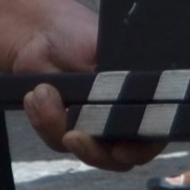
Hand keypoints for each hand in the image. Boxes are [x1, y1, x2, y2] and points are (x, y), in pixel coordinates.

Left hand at [0, 0, 158, 170]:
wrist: (38, 32)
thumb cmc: (78, 33)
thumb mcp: (105, 52)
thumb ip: (122, 83)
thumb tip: (131, 101)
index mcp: (143, 97)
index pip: (153, 136)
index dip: (141, 149)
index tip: (119, 151)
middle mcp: (123, 118)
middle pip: (119, 158)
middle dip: (94, 150)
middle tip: (72, 136)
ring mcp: (94, 127)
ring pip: (86, 152)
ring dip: (59, 126)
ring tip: (43, 93)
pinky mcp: (65, 129)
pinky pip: (57, 141)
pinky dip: (43, 121)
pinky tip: (35, 97)